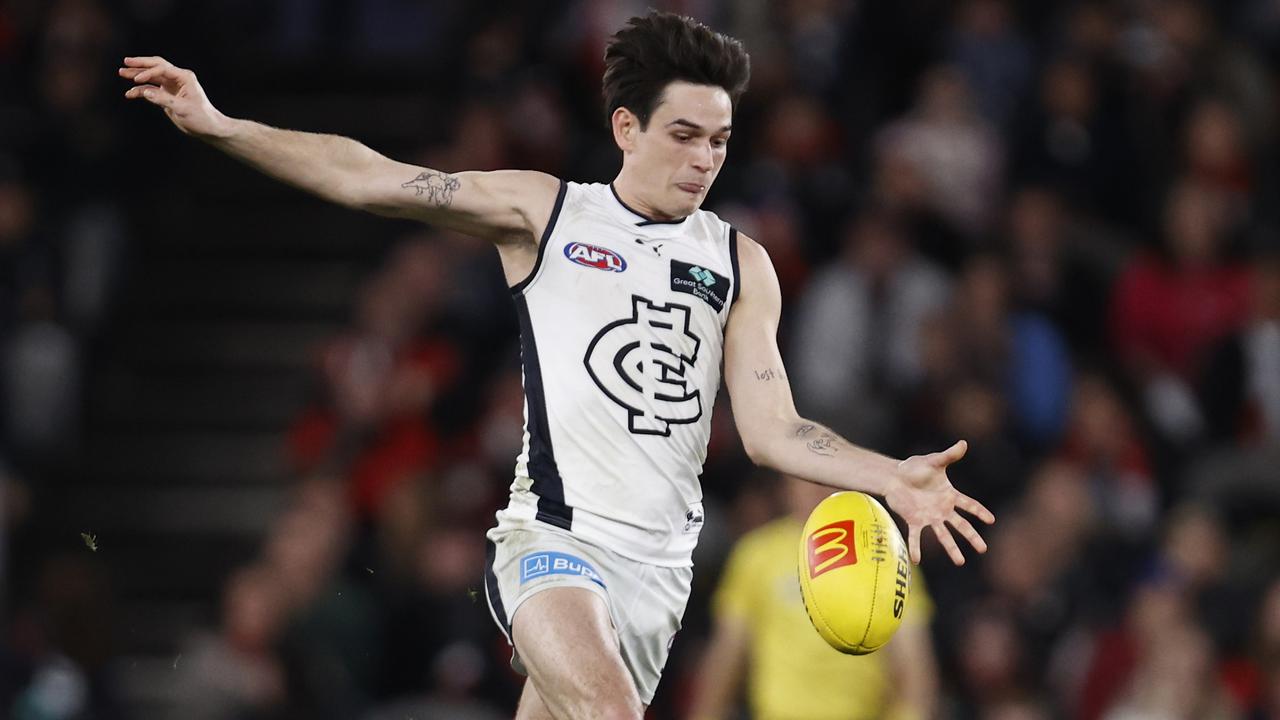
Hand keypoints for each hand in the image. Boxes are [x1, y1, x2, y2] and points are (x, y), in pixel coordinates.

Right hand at [119, 56, 231, 137]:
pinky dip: (140, 91)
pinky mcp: (167, 95)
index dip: (148, 72)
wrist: (208, 127)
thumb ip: (163, 100)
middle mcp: (178, 79)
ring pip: (151, 77)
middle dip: (140, 64)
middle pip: (156, 66)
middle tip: (125, 62)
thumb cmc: (201, 117)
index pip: (162, 69)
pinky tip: (130, 94)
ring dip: (137, 75)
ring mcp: (171, 86)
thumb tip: (145, 92)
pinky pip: (151, 89)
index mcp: (184, 77)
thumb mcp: (182, 109)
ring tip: (122, 73)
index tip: (137, 80)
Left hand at [884, 439, 994, 565]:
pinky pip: (915, 536)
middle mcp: (942, 509)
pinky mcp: (914, 521)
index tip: (991, 520)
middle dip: (972, 537)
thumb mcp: (933, 461)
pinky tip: (917, 560)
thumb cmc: (915, 467)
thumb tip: (963, 443)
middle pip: (961, 525)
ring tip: (960, 562)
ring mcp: (929, 517)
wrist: (894, 476)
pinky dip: (916, 547)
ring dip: (951, 548)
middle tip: (983, 549)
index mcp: (949, 495)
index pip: (969, 505)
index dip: (980, 512)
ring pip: (943, 535)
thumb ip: (949, 455)